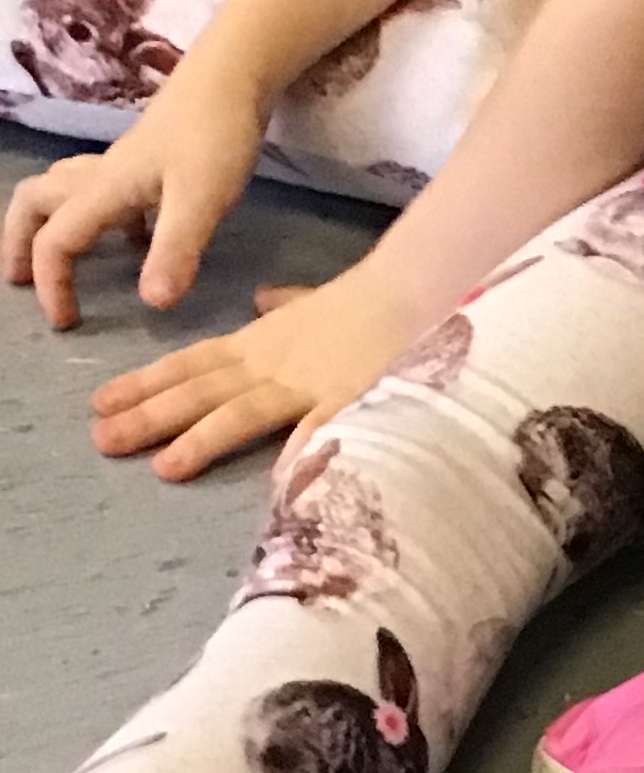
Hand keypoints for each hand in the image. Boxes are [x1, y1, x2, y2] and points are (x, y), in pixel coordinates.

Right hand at [4, 80, 265, 328]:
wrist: (233, 79)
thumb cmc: (215, 136)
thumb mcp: (201, 200)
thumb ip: (176, 250)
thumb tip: (151, 303)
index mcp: (104, 190)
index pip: (56, 241)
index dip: (52, 284)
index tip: (65, 323)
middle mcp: (101, 176)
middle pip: (33, 203)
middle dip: (19, 242)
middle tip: (20, 281)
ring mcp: (122, 166)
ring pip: (62, 192)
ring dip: (51, 225)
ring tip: (61, 263)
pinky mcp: (148, 162)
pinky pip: (106, 191)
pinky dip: (103, 217)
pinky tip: (135, 239)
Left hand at [88, 262, 430, 480]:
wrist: (414, 290)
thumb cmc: (367, 301)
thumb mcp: (313, 300)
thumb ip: (286, 306)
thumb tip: (262, 300)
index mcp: (260, 343)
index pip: (191, 364)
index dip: (145, 384)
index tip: (101, 402)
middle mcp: (271, 365)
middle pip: (201, 392)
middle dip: (150, 417)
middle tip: (102, 441)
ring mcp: (309, 385)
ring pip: (244, 412)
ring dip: (203, 440)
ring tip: (164, 468)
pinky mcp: (352, 400)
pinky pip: (324, 430)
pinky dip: (302, 454)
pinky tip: (279, 482)